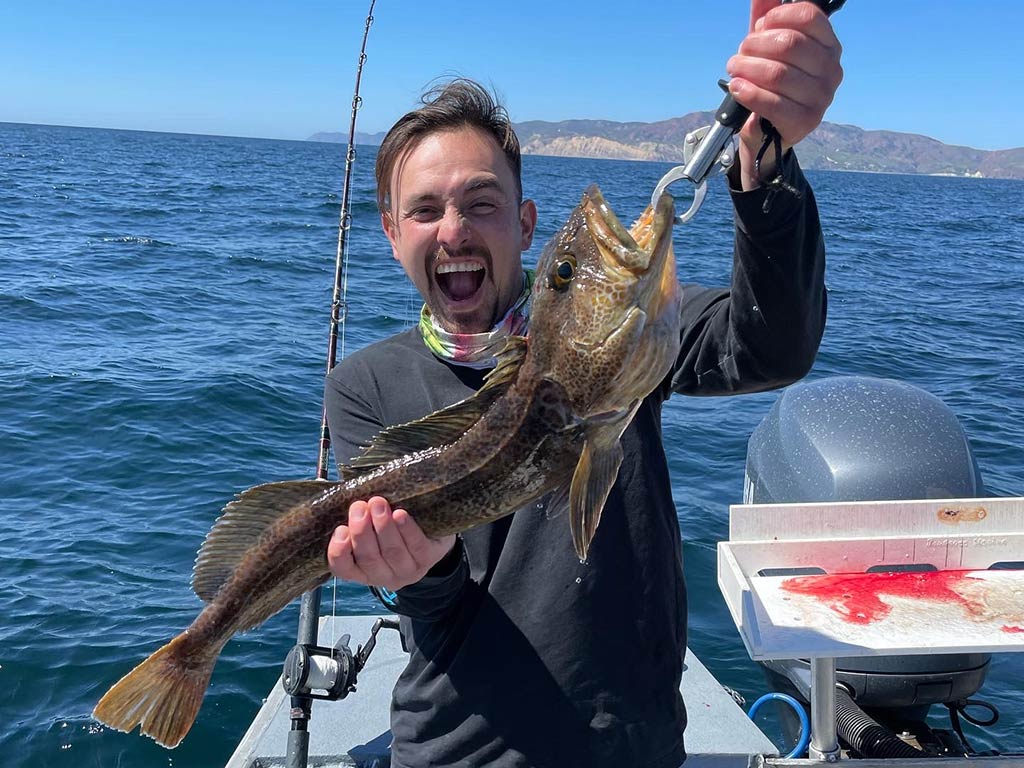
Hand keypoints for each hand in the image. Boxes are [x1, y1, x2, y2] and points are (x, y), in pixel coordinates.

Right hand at [327, 497, 455, 590]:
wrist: (431, 529)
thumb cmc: (391, 524)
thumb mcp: (370, 523)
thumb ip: (358, 517)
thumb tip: (348, 501)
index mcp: (362, 569)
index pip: (343, 569)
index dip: (339, 552)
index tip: (340, 529)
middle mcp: (383, 575)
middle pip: (369, 559)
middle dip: (362, 532)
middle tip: (359, 507)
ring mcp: (407, 570)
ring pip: (392, 552)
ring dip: (383, 528)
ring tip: (378, 503)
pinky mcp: (428, 559)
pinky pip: (417, 546)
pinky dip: (407, 530)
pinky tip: (400, 514)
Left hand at [726, 0, 843, 188]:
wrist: (766, 128)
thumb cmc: (769, 82)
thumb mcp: (767, 46)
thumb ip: (766, 16)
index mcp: (828, 45)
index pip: (809, 17)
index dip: (777, 17)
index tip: (759, 27)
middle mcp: (832, 70)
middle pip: (790, 44)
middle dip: (755, 46)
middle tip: (740, 54)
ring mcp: (822, 98)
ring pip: (778, 74)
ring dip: (747, 69)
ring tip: (734, 71)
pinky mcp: (806, 122)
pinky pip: (773, 103)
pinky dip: (749, 93)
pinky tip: (737, 88)